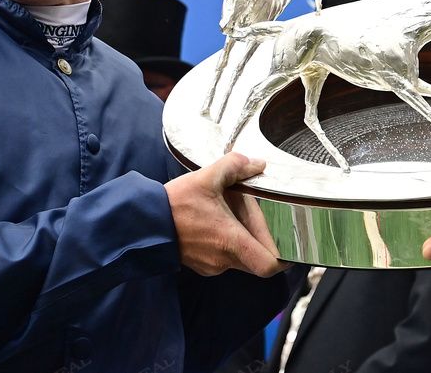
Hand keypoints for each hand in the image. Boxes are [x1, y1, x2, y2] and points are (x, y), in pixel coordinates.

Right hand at [165, 152, 287, 277]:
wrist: (141, 223)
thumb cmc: (174, 205)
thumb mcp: (206, 177)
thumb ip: (235, 166)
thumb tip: (257, 164)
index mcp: (231, 241)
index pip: (270, 265)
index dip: (285, 257)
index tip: (290, 243)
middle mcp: (224, 260)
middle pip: (257, 259)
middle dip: (263, 240)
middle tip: (261, 217)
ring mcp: (211, 265)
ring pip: (240, 257)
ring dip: (242, 238)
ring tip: (232, 213)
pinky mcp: (200, 264)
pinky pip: (223, 257)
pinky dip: (226, 242)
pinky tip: (216, 221)